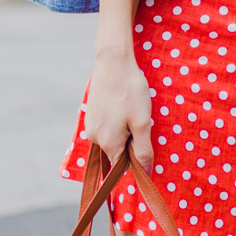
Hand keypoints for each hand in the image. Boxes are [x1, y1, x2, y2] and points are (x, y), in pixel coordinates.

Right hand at [82, 46, 153, 167]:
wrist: (113, 62)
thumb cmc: (130, 92)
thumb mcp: (142, 123)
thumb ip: (143, 150)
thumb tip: (145, 173)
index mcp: (108, 143)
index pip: (122, 165)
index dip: (136, 156)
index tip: (144, 137)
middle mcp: (94, 137)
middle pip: (117, 150)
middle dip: (130, 140)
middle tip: (139, 117)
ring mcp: (90, 124)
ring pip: (112, 136)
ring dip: (124, 128)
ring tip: (130, 107)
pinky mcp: (91, 113)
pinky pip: (106, 125)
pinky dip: (116, 119)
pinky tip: (122, 103)